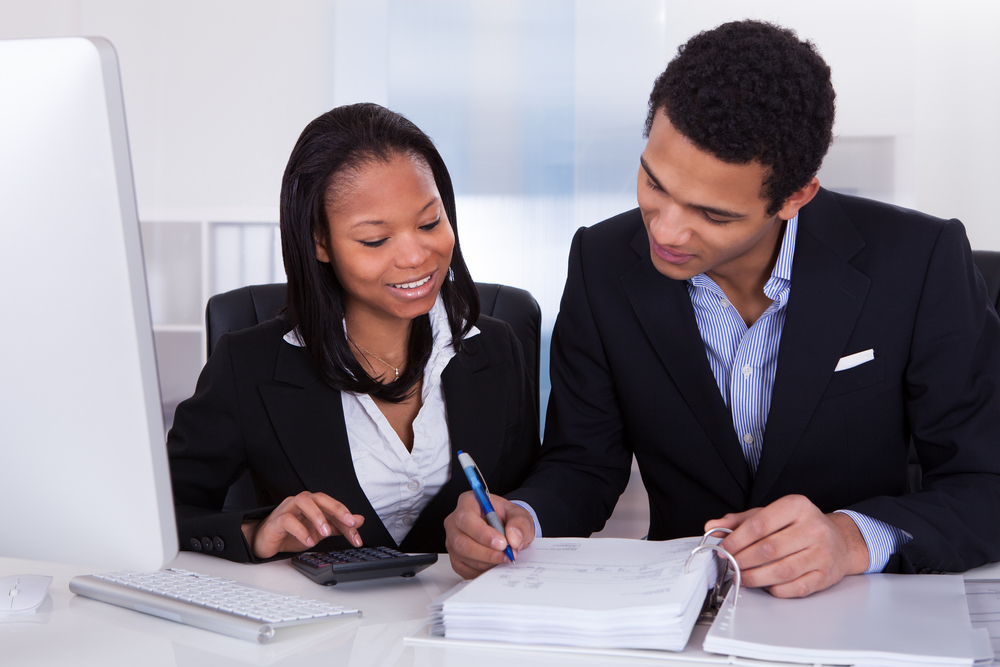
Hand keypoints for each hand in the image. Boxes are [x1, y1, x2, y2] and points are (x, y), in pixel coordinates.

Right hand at [242, 491, 365, 558]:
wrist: (266, 541)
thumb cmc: (292, 533)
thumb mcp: (318, 531)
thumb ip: (337, 526)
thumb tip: (359, 520)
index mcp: (313, 503)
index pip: (333, 506)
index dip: (347, 518)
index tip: (357, 532)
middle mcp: (301, 502)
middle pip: (320, 498)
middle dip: (336, 508)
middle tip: (349, 522)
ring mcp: (288, 508)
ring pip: (303, 502)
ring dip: (317, 516)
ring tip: (326, 533)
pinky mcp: (277, 520)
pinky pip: (288, 520)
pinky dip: (300, 530)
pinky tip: (308, 541)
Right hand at [444, 491, 534, 578]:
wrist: (506, 529)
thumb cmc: (507, 518)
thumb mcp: (520, 515)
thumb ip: (520, 523)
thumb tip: (513, 538)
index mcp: (468, 502)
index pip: (467, 518)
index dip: (483, 534)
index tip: (502, 543)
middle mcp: (455, 521)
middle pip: (461, 541)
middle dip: (487, 552)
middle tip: (507, 555)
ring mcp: (452, 540)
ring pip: (463, 556)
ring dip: (487, 562)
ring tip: (504, 558)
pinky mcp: (455, 557)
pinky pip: (464, 568)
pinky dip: (482, 570)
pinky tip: (494, 564)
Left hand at [705, 494, 868, 597]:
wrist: (841, 541)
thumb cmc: (801, 526)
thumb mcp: (772, 514)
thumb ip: (740, 520)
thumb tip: (713, 527)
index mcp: (797, 506)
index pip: (759, 524)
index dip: (736, 540)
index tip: (724, 548)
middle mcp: (813, 528)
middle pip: (768, 549)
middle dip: (742, 559)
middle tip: (730, 563)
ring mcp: (822, 553)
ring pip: (780, 570)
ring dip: (754, 576)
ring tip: (741, 575)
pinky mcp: (825, 576)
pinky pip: (792, 587)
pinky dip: (773, 588)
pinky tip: (765, 583)